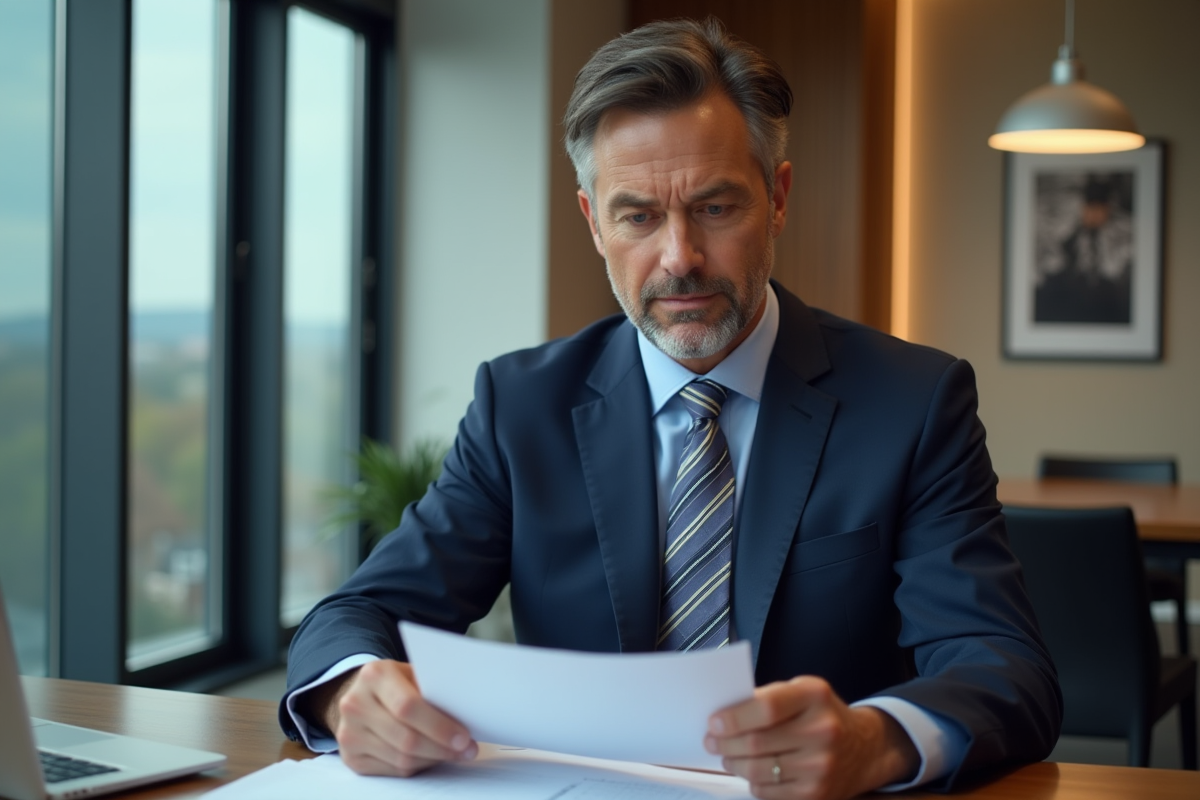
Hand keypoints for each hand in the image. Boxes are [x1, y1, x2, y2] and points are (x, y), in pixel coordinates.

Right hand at [307, 659, 476, 776]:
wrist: (361, 695)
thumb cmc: (396, 684)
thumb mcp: (411, 673)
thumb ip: (432, 688)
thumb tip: (466, 712)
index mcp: (374, 675)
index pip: (408, 706)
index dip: (439, 726)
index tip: (464, 737)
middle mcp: (355, 703)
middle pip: (406, 738)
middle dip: (442, 748)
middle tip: (466, 750)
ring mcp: (348, 733)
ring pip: (401, 759)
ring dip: (433, 759)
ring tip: (453, 753)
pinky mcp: (350, 758)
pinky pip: (393, 770)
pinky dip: (418, 766)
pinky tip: (430, 757)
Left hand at [704, 676, 917, 799]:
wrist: (864, 748)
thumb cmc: (822, 715)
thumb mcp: (802, 692)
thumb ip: (768, 698)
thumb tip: (724, 715)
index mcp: (814, 696)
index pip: (766, 708)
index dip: (734, 717)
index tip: (714, 722)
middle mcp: (822, 730)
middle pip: (756, 742)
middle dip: (725, 743)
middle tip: (711, 740)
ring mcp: (821, 766)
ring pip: (758, 770)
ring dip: (733, 763)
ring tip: (727, 756)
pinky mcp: (816, 793)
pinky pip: (768, 791)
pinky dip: (753, 782)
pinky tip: (752, 771)